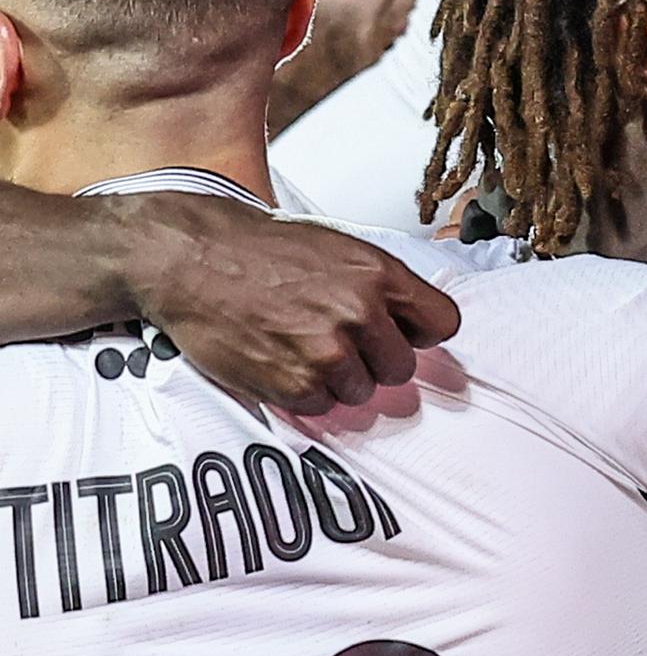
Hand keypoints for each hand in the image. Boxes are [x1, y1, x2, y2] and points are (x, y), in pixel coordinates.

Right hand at [116, 193, 459, 414]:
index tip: (402, 333)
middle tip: (340, 343)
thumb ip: (383, 286)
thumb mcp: (340, 249)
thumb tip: (417, 323)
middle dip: (376, 361)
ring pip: (361, 391)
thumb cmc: (262, 250)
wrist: (193, 258)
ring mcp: (327, 350)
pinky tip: (279, 359)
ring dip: (336, 378)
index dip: (420, 332)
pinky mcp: (293, 382)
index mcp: (379, 274)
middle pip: (402, 368)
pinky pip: (321, 406)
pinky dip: (303, 392)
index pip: (444, 323)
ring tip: (300, 345)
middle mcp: (360, 312)